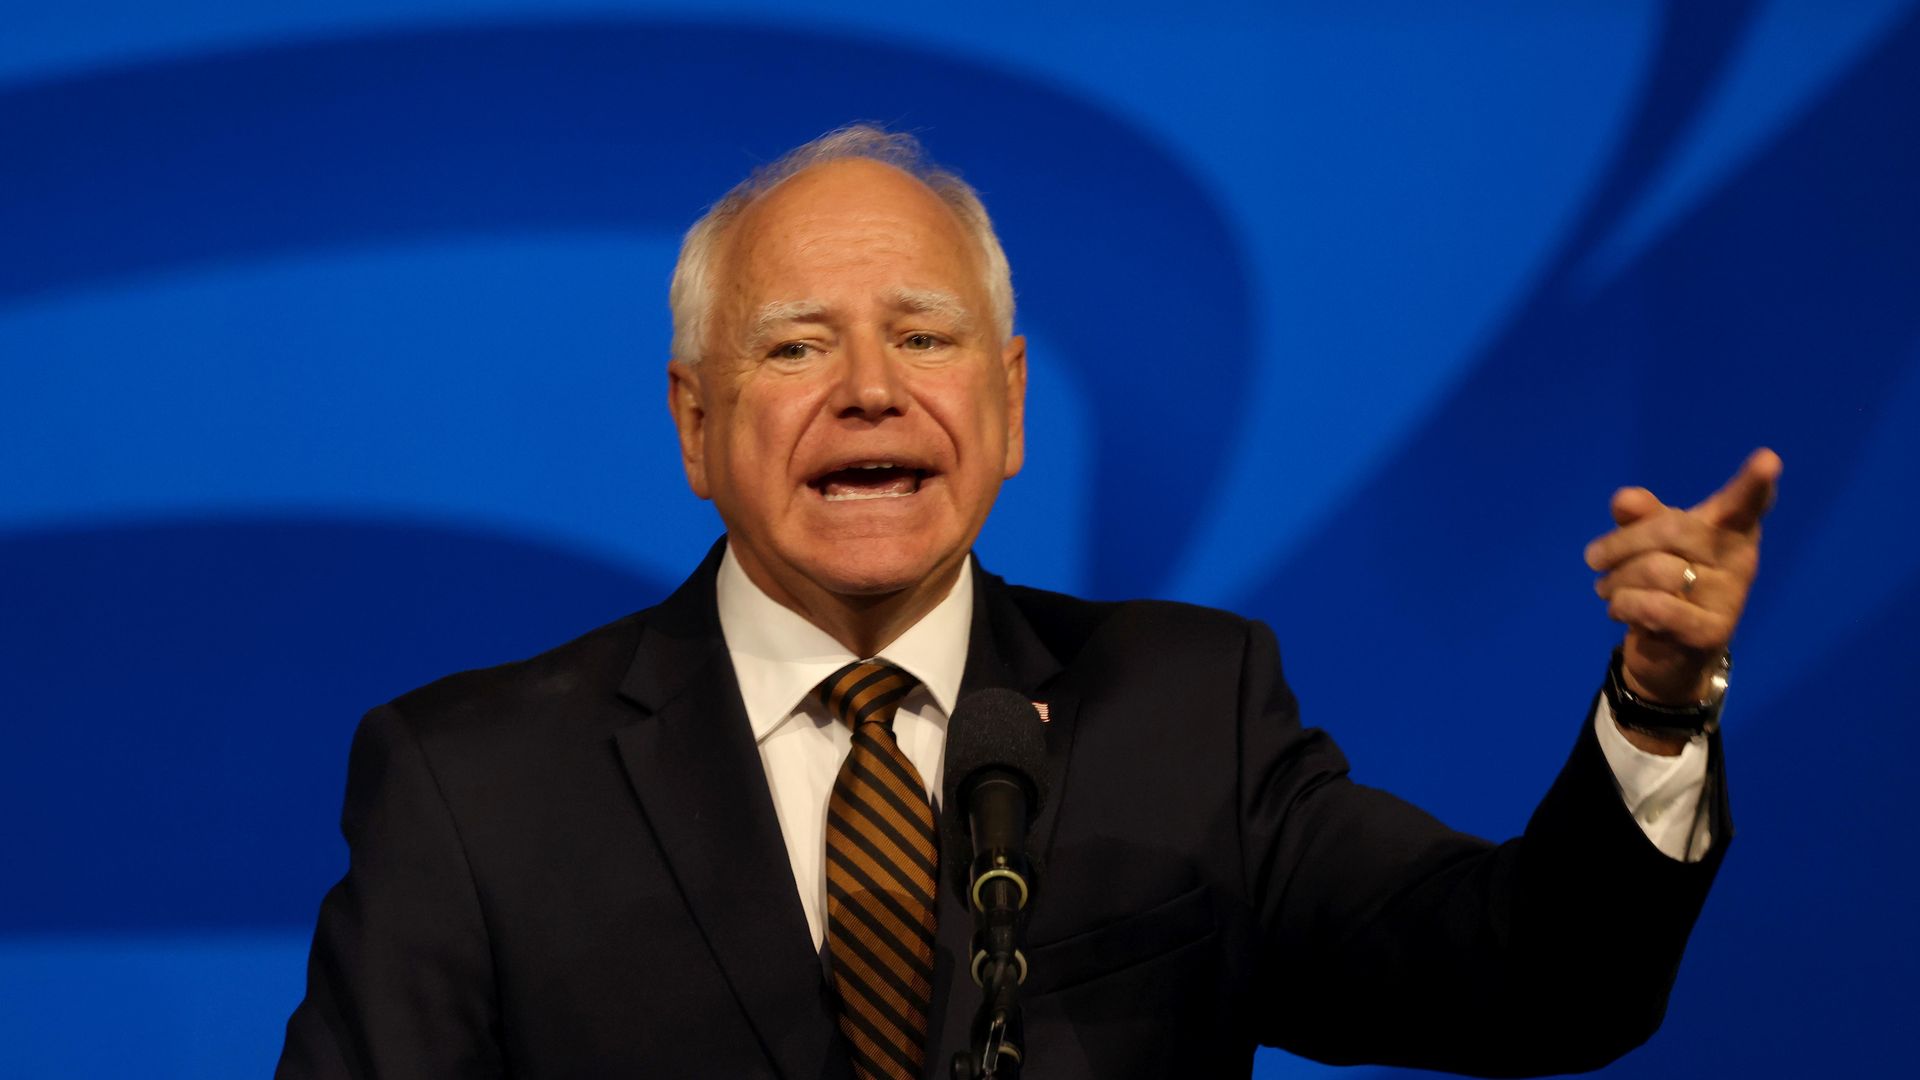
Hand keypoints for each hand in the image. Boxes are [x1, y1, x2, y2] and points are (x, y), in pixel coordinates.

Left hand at [1585, 448, 1780, 705]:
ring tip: (1608, 588)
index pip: (1746, 502)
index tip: (1768, 460)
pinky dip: (1623, 605)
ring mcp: (1731, 598)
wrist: (1671, 652)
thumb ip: (1640, 516)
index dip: (1754, 483)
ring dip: (1615, 580)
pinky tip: (1619, 610)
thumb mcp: (1649, 542)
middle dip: (1620, 543)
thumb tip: (1625, 501)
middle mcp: (1741, 559)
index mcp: (1731, 528)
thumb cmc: (1664, 581)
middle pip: (1672, 529)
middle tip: (1595, 558)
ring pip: (1656, 569)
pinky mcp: (1712, 632)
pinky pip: (1654, 607)